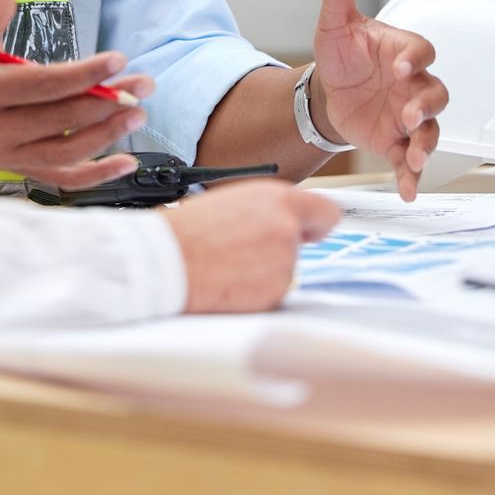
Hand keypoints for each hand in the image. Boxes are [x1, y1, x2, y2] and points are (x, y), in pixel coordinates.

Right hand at [0, 0, 155, 188]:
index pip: (42, 85)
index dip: (83, 74)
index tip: (119, 59)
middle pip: (60, 119)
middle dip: (107, 101)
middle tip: (145, 83)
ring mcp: (8, 155)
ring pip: (65, 152)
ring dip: (106, 135)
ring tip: (139, 113)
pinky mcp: (19, 170)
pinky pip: (60, 179)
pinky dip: (95, 176)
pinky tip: (127, 163)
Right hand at [163, 180, 342, 312]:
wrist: (166, 261)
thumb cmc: (190, 230)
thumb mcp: (235, 202)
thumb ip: (268, 211)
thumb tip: (284, 223)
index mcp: (280, 199)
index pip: (327, 213)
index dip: (317, 224)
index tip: (310, 232)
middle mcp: (288, 230)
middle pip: (299, 246)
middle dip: (278, 250)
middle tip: (244, 250)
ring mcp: (283, 265)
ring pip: (283, 271)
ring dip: (262, 272)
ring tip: (227, 263)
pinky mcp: (273, 295)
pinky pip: (271, 295)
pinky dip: (253, 293)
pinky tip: (228, 282)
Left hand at [311, 0, 447, 201]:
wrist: (329, 91)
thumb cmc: (342, 54)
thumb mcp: (334, 22)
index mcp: (401, 52)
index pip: (420, 52)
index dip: (414, 59)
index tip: (398, 68)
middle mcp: (412, 84)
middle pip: (436, 93)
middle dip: (425, 105)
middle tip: (409, 114)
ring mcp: (408, 115)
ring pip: (431, 129)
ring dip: (426, 143)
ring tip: (415, 158)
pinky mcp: (397, 142)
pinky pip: (411, 159)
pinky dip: (411, 175)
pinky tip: (408, 190)